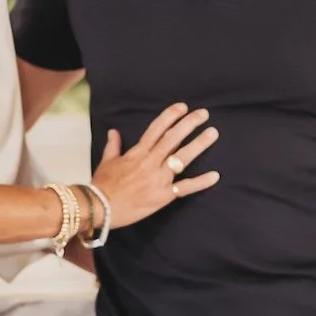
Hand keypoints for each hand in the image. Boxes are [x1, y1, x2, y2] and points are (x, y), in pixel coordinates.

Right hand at [92, 103, 219, 229]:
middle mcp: (151, 161)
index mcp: (138, 152)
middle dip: (189, 124)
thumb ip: (114, 146)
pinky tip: (215, 175)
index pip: (157, 129)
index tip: (183, 107)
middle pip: (173, 138)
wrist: (100, 208)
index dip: (170, 116)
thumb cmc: (102, 185)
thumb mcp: (107, 161)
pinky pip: (185, 187)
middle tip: (204, 114)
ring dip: (199, 144)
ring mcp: (159, 178)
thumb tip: (114, 131)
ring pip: (182, 157)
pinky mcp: (164, 196)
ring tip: (213, 133)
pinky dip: (201, 182)